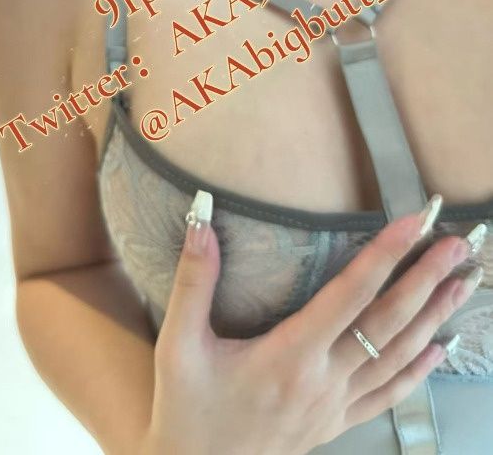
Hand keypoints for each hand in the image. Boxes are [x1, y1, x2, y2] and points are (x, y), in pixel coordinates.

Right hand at [139, 190, 481, 454]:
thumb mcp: (179, 345)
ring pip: (397, 357)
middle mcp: (322, 380)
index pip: (349, 295)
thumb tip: (202, 218)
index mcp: (288, 356)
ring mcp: (334, 406)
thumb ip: (194, 280)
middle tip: (457, 245)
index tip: (413, 222)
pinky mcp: (335, 423)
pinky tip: (440, 349)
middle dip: (425, 279)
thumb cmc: (187, 409)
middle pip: (387, 323)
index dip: (384, 255)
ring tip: (463, 283)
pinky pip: (388, 395)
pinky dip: (419, 370)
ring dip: (434, 318)